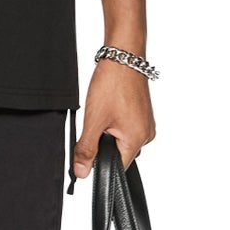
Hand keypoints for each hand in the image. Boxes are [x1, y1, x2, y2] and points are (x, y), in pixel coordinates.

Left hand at [72, 59, 155, 186]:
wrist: (123, 56)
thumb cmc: (113, 84)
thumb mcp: (94, 120)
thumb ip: (87, 149)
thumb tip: (82, 173)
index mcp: (137, 140)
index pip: (117, 166)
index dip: (100, 163)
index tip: (89, 150)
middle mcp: (146, 134)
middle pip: (119, 153)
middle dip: (103, 144)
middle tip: (96, 122)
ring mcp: (146, 123)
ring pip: (121, 139)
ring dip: (108, 131)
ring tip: (104, 111)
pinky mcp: (142, 114)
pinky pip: (126, 127)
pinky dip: (114, 122)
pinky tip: (109, 107)